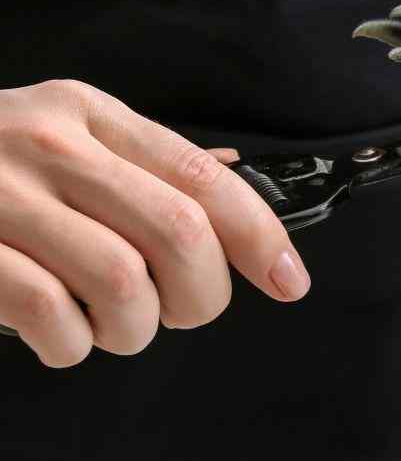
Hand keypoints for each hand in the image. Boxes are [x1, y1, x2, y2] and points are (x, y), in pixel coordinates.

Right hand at [0, 79, 310, 366]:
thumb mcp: (65, 135)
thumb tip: (235, 182)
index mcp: (91, 115)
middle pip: (177, 232)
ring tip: (119, 325)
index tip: (291, 280)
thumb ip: (145, 162)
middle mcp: (50, 145)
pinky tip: (63, 336)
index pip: (200, 177)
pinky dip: (72, 346)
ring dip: (138, 328)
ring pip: (122, 283)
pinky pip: (49, 317)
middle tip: (187, 310)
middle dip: (204, 294)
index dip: (259, 234)